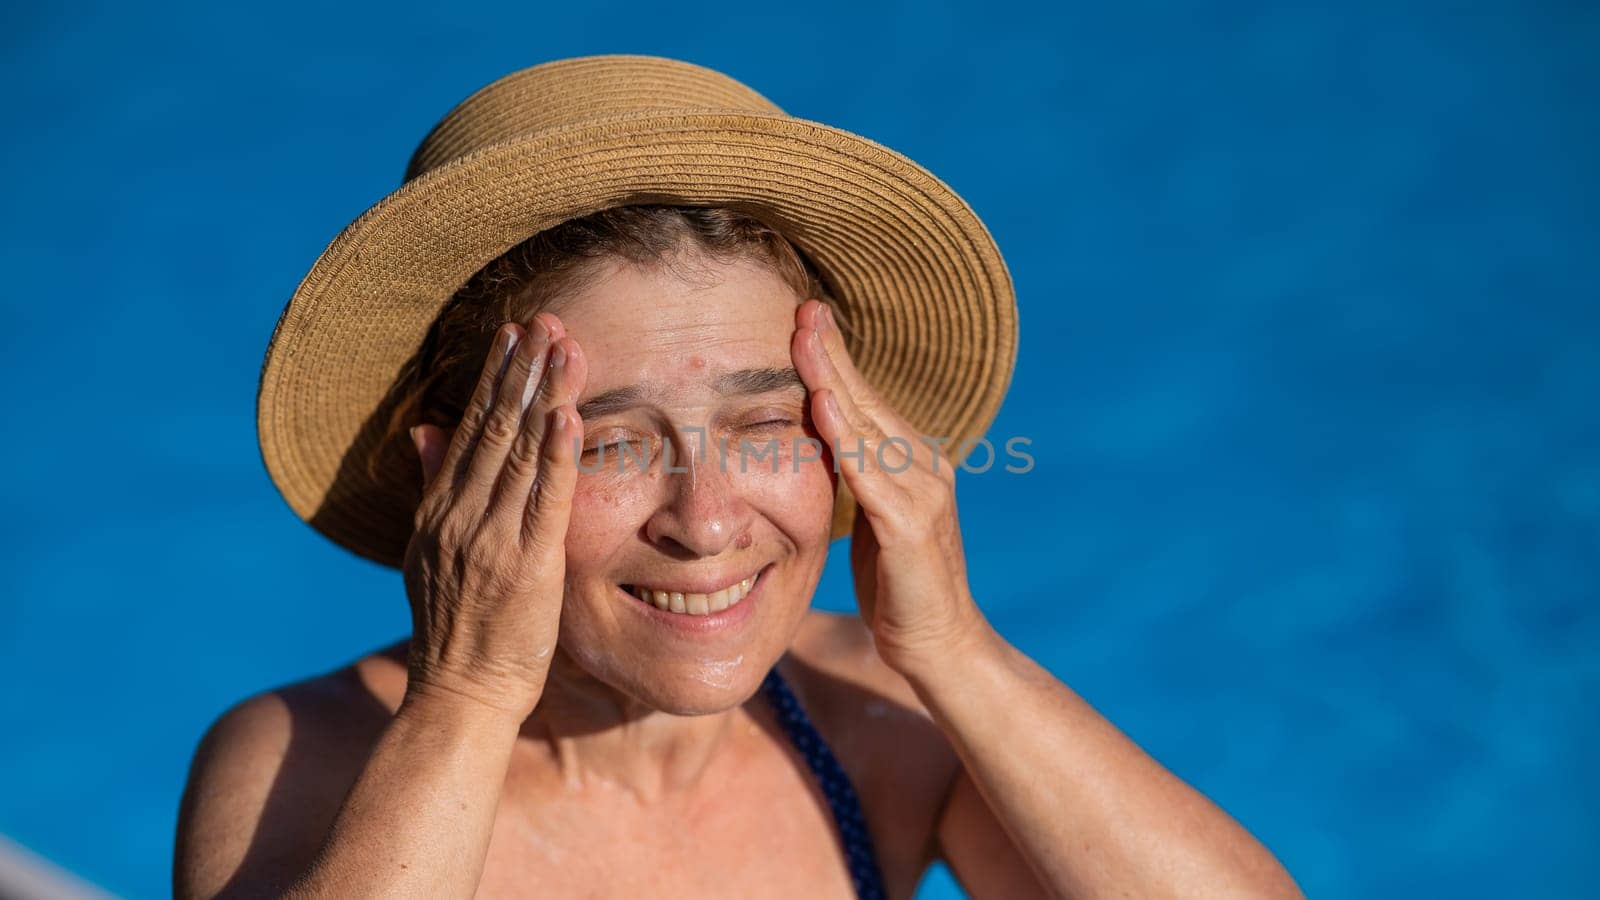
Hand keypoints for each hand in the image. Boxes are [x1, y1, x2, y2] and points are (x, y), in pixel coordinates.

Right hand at [403, 312, 587, 719]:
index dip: (492, 379)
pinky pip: (542, 501)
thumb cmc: (457, 632)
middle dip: (520, 370)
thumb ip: (432, 488)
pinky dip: (555, 456)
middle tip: (544, 318)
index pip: (468, 430)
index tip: (512, 333)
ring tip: (563, 346)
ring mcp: (488, 540)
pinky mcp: (524, 566)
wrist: (457, 697)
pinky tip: (567, 416)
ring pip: (518, 453)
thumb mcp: (428, 554)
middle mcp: (459, 517)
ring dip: (543, 395)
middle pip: (493, 428)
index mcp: (439, 511)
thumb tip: (422, 430)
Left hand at [790, 299, 989, 676]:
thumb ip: (855, 476)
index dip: (835, 358)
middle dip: (832, 351)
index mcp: (911, 462)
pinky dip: (845, 435)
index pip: (865, 400)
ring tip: (805, 338)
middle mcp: (923, 466)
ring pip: (868, 425)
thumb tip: (821, 439)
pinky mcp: (910, 526)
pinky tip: (823, 404)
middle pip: (866, 399)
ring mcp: (922, 493)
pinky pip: (871, 472)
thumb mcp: (870, 518)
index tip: (806, 317)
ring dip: (834, 378)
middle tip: (804, 306)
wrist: (938, 644)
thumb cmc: (898, 585)